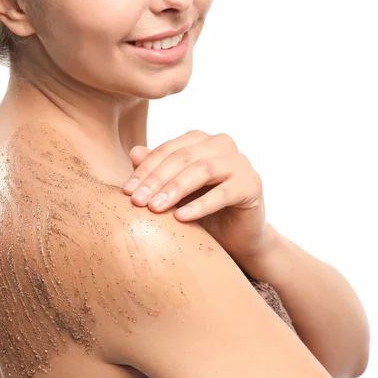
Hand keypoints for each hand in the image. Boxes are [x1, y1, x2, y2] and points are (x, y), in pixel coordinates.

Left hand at [122, 130, 272, 271]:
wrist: (236, 236)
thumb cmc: (201, 210)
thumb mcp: (174, 193)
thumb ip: (157, 172)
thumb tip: (134, 152)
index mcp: (200, 140)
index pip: (167, 150)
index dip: (145, 170)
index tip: (126, 192)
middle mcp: (221, 144)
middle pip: (182, 157)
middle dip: (156, 180)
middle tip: (137, 202)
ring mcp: (240, 162)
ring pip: (202, 170)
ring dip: (175, 189)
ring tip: (155, 209)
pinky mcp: (252, 184)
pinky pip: (223, 193)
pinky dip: (200, 205)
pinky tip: (181, 218)